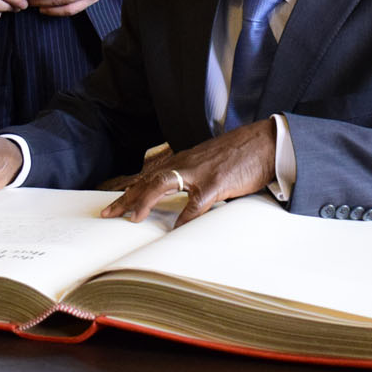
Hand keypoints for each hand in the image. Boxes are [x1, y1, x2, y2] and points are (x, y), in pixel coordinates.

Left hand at [100, 120, 277, 227]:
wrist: (264, 142)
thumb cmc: (239, 155)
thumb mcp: (209, 163)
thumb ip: (193, 178)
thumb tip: (182, 200)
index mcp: (183, 161)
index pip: (149, 176)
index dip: (130, 190)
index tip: (114, 204)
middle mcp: (186, 164)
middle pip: (148, 180)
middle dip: (126, 197)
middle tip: (108, 213)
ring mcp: (200, 173)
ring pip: (163, 184)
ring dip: (145, 201)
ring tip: (131, 217)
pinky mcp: (217, 183)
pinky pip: (196, 203)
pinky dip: (185, 216)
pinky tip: (175, 229)